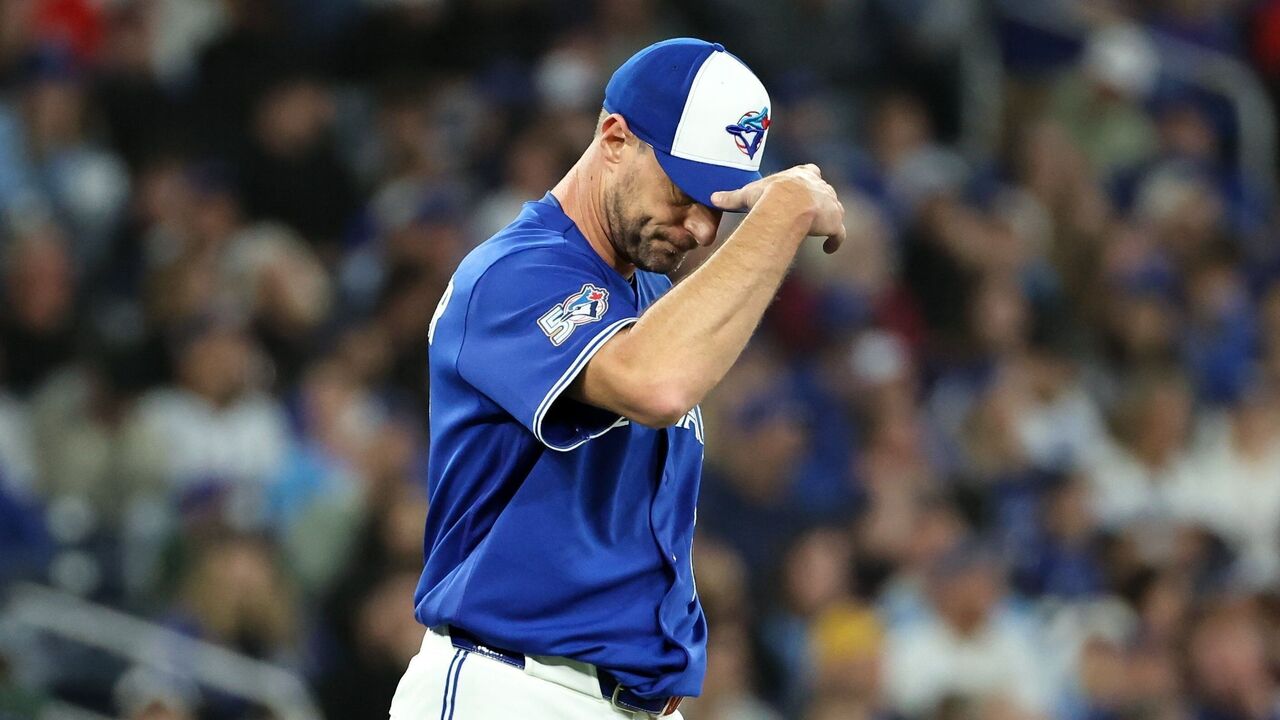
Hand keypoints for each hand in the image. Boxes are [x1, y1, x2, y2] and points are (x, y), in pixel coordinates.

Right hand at [710, 164, 845, 252]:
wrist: (789, 206)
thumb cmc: (768, 197)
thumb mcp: (748, 194)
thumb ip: (732, 197)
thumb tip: (713, 198)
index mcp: (802, 174)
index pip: (810, 171)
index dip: (808, 179)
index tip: (805, 187)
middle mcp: (820, 186)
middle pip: (825, 191)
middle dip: (819, 201)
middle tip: (810, 214)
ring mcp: (831, 204)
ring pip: (835, 211)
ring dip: (829, 220)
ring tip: (819, 232)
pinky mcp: (835, 222)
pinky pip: (839, 233)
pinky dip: (835, 241)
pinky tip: (828, 249)